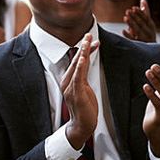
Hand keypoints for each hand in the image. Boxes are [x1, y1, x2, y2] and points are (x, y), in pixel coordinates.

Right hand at [60, 34, 99, 148]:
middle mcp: (66, 81)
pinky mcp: (75, 92)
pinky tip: (83, 58)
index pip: (77, 61)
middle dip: (83, 47)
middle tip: (89, 34)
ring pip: (77, 66)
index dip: (85, 50)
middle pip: (76, 60)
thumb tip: (85, 65)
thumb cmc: (84, 108)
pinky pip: (77, 77)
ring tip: (88, 41)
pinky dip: (80, 67)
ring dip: (83, 52)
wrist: (82, 124)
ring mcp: (70, 87)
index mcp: (68, 80)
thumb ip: (83, 77)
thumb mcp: (85, 89)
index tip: (92, 41)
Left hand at [123, 0, 155, 42]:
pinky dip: (129, 35)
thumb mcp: (147, 23)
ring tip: (125, 17)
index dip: (140, 13)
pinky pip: (134, 41)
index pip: (146, 18)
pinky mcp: (140, 46)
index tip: (133, 8)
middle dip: (135, 17)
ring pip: (138, 31)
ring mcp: (145, 39)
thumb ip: (145, 11)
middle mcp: (149, 32)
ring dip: (132, 24)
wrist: (151, 52)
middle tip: (128, 11)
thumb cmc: (147, 33)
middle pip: (142, 24)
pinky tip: (123, 31)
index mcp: (151, 26)